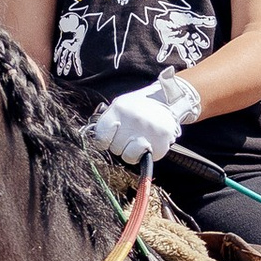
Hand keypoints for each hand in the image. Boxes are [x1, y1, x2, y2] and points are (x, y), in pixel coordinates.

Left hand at [85, 72, 201, 165]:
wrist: (167, 101)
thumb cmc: (138, 106)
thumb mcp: (120, 105)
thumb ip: (107, 121)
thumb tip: (94, 140)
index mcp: (120, 109)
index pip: (101, 136)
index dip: (104, 140)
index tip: (109, 138)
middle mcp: (134, 120)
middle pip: (115, 148)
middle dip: (120, 144)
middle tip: (129, 134)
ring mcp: (149, 132)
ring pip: (128, 157)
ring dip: (131, 152)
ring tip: (138, 140)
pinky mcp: (161, 143)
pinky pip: (145, 159)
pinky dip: (146, 154)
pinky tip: (149, 141)